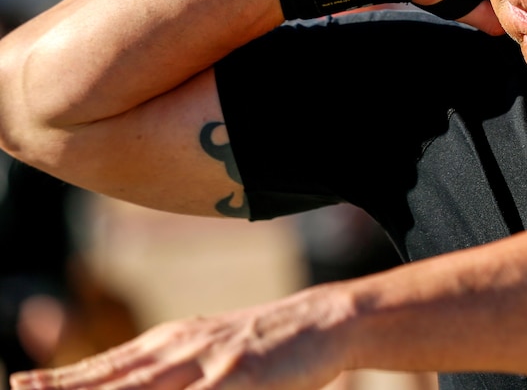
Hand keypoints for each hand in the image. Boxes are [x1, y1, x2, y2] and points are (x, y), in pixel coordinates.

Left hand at [10, 290, 348, 389]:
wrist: (320, 320)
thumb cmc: (262, 343)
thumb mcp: (207, 348)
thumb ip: (167, 368)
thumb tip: (125, 380)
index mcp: (171, 342)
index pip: (106, 367)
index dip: (61, 381)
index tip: (20, 387)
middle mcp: (183, 349)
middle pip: (115, 380)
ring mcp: (209, 364)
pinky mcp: (239, 379)